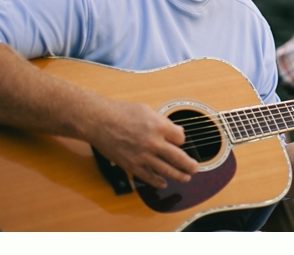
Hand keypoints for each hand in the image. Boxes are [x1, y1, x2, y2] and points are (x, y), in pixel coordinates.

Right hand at [84, 99, 198, 188]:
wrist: (99, 122)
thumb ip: (162, 122)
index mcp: (159, 126)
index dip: (181, 139)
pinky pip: (148, 177)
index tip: (179, 141)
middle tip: (194, 168)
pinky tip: (163, 183)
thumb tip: (174, 130)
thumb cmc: (121, 112)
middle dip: (189, 165)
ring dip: (179, 176)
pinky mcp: (132, 166)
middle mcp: (154, 143)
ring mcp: (143, 156)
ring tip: (186, 177)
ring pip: (167, 170)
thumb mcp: (147, 110)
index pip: (180, 138)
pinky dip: (157, 182)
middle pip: (179, 158)